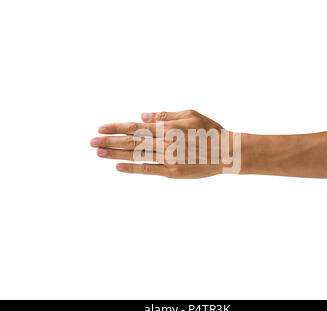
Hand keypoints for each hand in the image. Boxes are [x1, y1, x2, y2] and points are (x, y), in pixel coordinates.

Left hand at [90, 110, 235, 177]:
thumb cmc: (210, 130)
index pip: (136, 126)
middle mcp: (165, 142)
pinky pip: (148, 170)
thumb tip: (142, 114)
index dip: (117, 127)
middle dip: (109, 141)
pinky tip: (117, 166)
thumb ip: (165, 114)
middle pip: (131, 141)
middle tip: (91, 142)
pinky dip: (132, 168)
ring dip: (115, 153)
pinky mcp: (172, 172)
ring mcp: (168, 158)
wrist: (228, 153)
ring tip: (98, 153)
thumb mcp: (190, 114)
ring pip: (136, 155)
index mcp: (168, 126)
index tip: (100, 128)